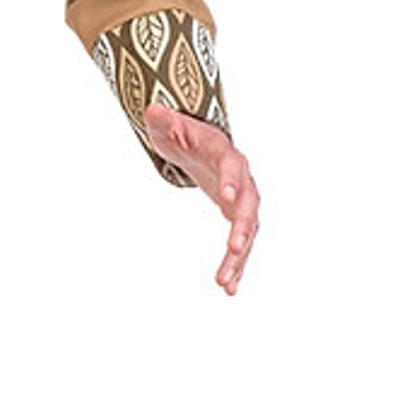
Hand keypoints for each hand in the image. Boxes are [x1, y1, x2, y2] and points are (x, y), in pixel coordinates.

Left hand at [142, 102, 258, 295]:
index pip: (233, 168)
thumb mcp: (171, 127)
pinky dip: (237, 266)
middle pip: (247, 207)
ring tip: (224, 282)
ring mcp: (243, 203)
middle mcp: (242, 181)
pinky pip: (241, 246)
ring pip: (247, 233)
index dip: (230, 182)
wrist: (206, 148)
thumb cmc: (186, 136)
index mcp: (228, 156)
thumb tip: (154, 111)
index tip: (225, 198)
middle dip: (241, 229)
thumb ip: (166, 123)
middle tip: (233, 249)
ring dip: (238, 258)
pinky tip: (229, 289)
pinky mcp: (238, 220)